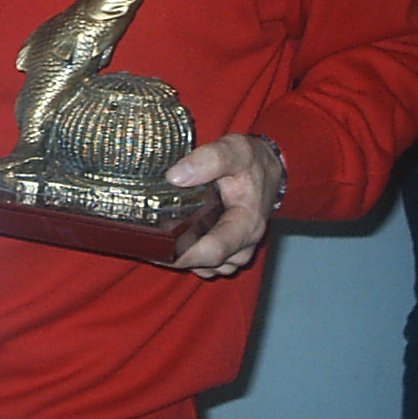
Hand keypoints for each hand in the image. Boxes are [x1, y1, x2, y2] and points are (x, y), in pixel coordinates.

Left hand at [163, 133, 284, 278]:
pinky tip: (175, 238)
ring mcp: (238, 250)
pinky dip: (192, 256)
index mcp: (247, 224)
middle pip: (207, 264)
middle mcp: (244, 244)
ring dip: (184, 258)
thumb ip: (208, 159)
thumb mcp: (235, 150)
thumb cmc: (252, 160)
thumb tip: (175, 176)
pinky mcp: (230, 250)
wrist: (268, 166)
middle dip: (177, 256)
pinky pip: (209, 264)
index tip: (157, 248)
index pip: (214, 251)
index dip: (183, 255)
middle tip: (149, 240)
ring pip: (207, 268)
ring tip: (161, 237)